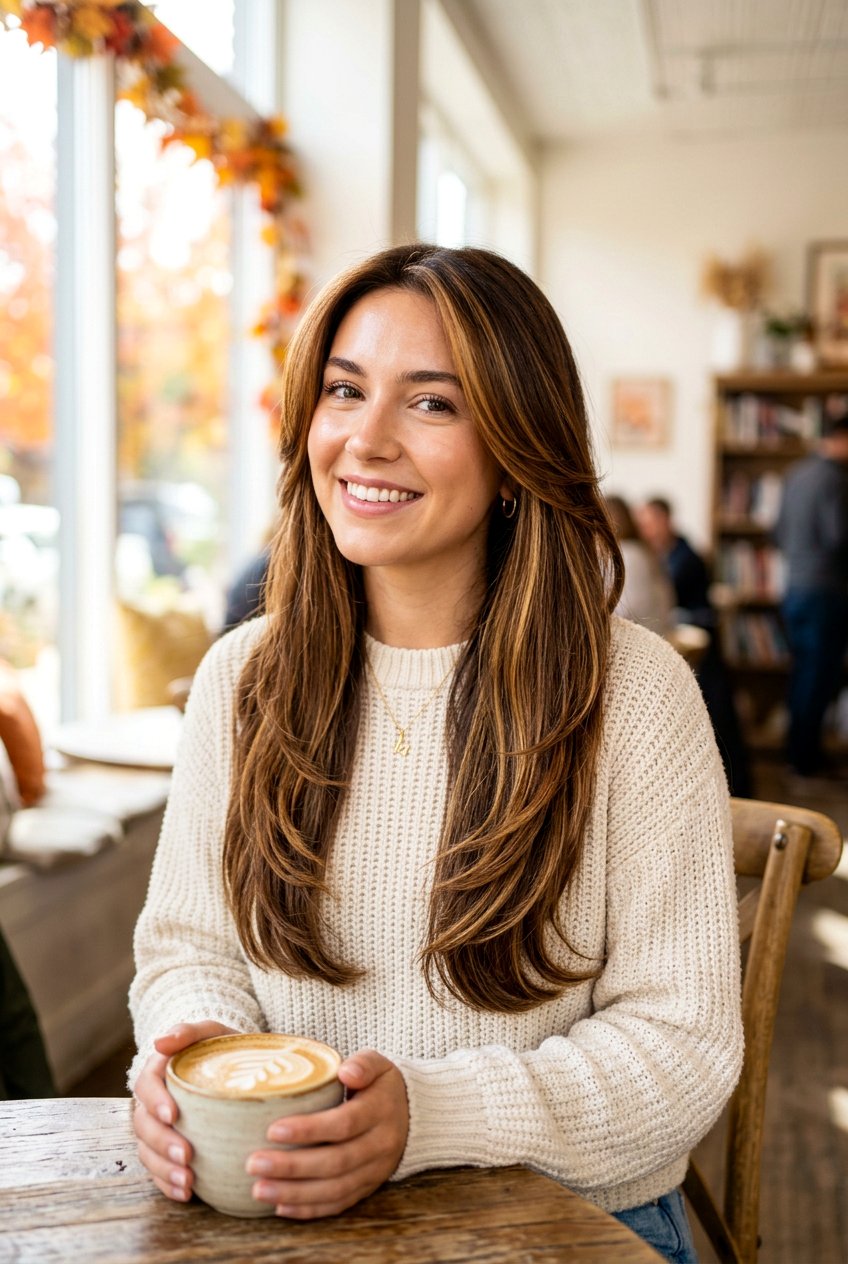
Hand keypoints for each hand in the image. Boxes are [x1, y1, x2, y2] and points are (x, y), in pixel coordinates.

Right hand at [132, 1020, 236, 1202]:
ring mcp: (158, 1129)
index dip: (155, 1101)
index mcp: (158, 1072)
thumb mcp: (211, 1032)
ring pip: (147, 1152)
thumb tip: (160, 1042)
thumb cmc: (220, 1048)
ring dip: (164, 1169)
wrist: (234, 1069)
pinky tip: (186, 1193)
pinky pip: (158, 1171)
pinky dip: (168, 1184)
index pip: (146, 1086)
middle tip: (187, 1155)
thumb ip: (188, 1032)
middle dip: (163, 1143)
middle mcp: (152, 1103)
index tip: (173, 1115)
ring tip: (187, 1182)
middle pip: (143, 1125)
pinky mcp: (168, 1150)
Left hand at [246, 1048, 408, 1218]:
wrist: (413, 1115)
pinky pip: (339, 1204)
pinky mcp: (367, 1188)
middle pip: (335, 1162)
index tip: (272, 1130)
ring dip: (295, 1193)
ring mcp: (375, 1171)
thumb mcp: (378, 1065)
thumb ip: (363, 1064)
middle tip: (254, 1164)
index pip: (343, 1124)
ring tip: (259, 1190)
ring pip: (335, 1189)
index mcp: (380, 1111)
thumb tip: (346, 1071)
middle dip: (292, 1167)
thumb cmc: (381, 1085)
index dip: (309, 1130)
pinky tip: (280, 1207)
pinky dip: (309, 1209)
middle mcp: (380, 1145)